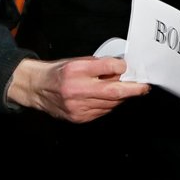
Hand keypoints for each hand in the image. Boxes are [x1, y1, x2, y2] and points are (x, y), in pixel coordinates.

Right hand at [5, 57, 148, 122]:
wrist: (37, 88)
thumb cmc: (57, 72)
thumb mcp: (76, 61)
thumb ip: (98, 65)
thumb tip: (120, 69)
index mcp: (75, 69)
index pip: (106, 67)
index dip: (121, 67)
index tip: (129, 67)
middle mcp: (76, 89)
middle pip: (112, 91)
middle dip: (132, 90)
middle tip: (143, 87)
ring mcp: (78, 107)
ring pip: (110, 104)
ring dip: (120, 97)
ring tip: (122, 90)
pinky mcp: (79, 118)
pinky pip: (102, 112)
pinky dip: (108, 105)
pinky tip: (106, 99)